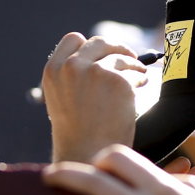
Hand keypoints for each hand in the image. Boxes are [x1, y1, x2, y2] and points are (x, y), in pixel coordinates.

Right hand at [41, 33, 146, 163]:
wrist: (87, 155)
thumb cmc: (77, 135)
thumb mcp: (62, 99)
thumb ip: (72, 76)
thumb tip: (99, 59)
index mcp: (53, 70)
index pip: (73, 39)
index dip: (89, 46)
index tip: (101, 54)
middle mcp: (71, 66)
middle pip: (99, 43)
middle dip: (116, 48)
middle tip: (129, 57)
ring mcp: (95, 72)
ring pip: (121, 57)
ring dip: (133, 66)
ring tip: (139, 77)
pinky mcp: (118, 81)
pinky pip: (135, 73)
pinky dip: (140, 80)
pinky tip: (140, 89)